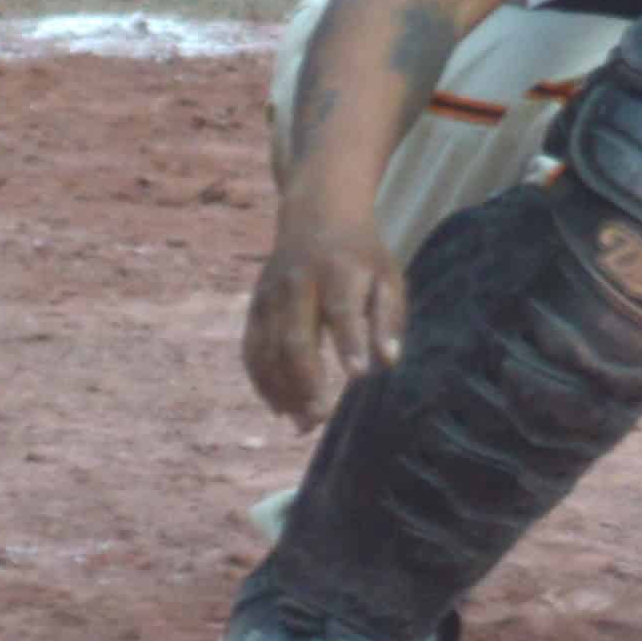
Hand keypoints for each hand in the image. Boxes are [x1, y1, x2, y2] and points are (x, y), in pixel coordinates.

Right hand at [243, 206, 405, 426]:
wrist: (317, 216)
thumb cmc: (362, 256)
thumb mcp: (388, 275)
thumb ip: (389, 318)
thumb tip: (387, 362)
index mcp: (338, 270)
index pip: (342, 310)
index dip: (348, 343)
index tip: (357, 377)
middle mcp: (298, 284)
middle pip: (296, 339)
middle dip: (306, 382)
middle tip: (321, 417)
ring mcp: (270, 296)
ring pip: (268, 351)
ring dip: (282, 391)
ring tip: (303, 424)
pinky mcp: (254, 308)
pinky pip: (252, 352)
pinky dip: (262, 383)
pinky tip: (280, 408)